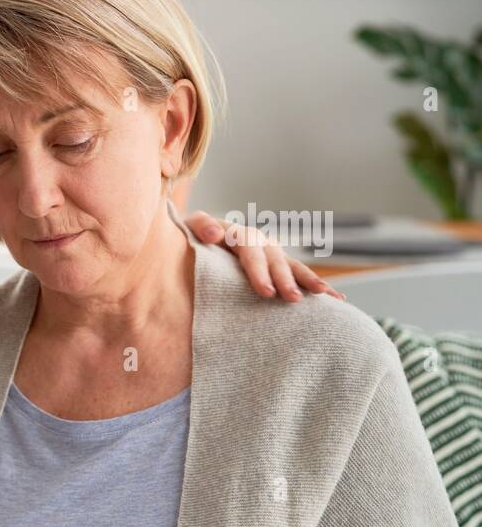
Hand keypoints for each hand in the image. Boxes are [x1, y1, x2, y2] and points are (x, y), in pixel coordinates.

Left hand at [183, 211, 344, 303]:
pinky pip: (299, 276)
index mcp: (239, 234)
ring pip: (293, 267)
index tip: (266, 292)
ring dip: (310, 281)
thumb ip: (200, 227)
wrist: (194, 243)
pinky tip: (337, 299)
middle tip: (294, 299)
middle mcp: (260, 243)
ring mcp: (271, 255)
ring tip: (326, 296)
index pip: (251, 251)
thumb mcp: (189, 228)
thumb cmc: (189, 239)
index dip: (259, 271)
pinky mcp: (276, 268)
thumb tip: (215, 234)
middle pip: (276, 260)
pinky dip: (316, 286)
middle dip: (286, 280)